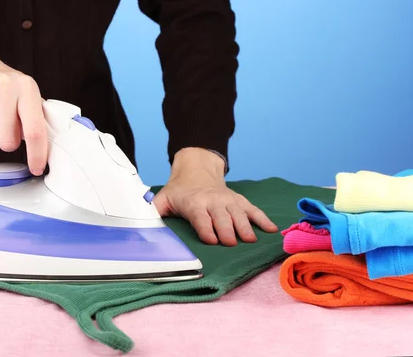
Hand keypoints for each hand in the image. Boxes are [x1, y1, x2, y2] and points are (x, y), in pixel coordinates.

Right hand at [0, 42, 46, 174]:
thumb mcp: (22, 92)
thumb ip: (34, 116)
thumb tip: (48, 145)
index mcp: (27, 87)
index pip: (35, 130)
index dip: (37, 154)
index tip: (37, 168)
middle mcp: (7, 86)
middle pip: (8, 142)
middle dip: (5, 141)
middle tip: (1, 126)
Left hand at [153, 148, 277, 245]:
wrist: (196, 170)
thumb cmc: (178, 191)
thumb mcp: (162, 199)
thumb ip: (152, 211)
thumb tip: (140, 221)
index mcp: (194, 203)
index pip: (200, 217)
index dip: (206, 228)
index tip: (212, 240)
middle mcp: (213, 201)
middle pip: (221, 217)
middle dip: (226, 230)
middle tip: (232, 243)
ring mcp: (228, 200)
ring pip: (238, 213)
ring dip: (245, 226)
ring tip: (250, 240)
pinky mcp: (239, 200)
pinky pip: (253, 209)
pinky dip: (263, 218)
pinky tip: (272, 230)